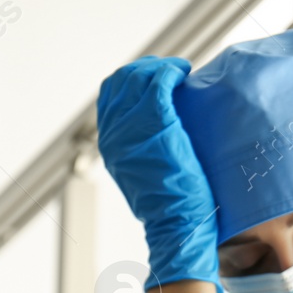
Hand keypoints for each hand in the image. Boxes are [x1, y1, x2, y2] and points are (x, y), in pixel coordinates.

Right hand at [95, 56, 221, 292]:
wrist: (177, 225)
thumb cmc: (170, 209)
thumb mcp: (145, 176)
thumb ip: (142, 151)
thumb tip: (157, 136)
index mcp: (109, 144)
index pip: (110, 95)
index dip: (131, 80)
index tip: (155, 80)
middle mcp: (114, 132)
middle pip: (121, 80)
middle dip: (145, 68)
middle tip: (170, 71)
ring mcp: (132, 126)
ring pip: (138, 76)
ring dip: (160, 67)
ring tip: (180, 71)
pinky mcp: (156, 122)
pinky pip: (159, 82)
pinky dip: (171, 72)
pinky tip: (184, 74)